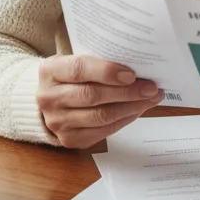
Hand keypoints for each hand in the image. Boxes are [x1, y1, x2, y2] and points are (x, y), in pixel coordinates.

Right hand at [37, 55, 163, 148]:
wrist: (52, 99)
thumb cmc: (74, 75)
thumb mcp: (78, 60)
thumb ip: (100, 61)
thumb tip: (139, 66)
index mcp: (50, 71)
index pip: (79, 69)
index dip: (107, 72)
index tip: (132, 74)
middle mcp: (49, 98)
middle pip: (92, 96)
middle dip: (127, 92)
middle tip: (151, 88)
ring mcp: (57, 121)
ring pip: (101, 116)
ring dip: (131, 107)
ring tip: (151, 98)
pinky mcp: (69, 139)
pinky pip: (103, 131)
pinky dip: (125, 119)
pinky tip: (138, 109)